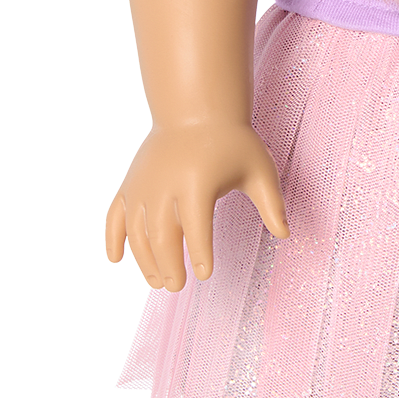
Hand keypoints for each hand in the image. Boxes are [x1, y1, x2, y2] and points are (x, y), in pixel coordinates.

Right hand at [104, 121, 288, 290]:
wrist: (194, 110)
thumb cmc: (232, 142)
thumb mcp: (258, 169)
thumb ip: (271, 203)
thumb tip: (285, 234)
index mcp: (198, 182)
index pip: (196, 227)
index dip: (200, 253)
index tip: (205, 274)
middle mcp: (165, 185)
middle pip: (162, 234)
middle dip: (168, 264)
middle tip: (177, 286)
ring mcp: (143, 185)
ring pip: (137, 231)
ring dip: (144, 259)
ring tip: (158, 281)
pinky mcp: (130, 185)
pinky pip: (115, 216)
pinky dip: (113, 238)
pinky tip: (116, 260)